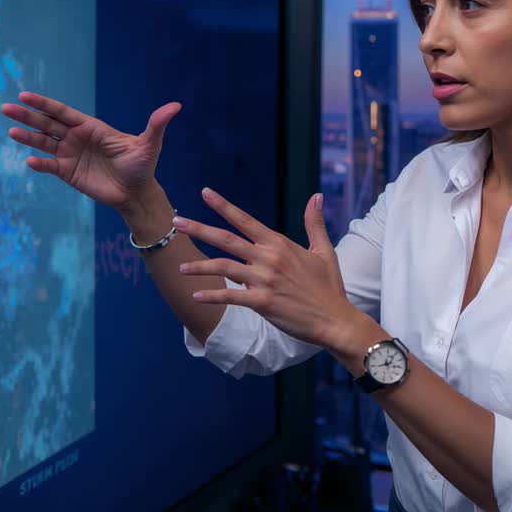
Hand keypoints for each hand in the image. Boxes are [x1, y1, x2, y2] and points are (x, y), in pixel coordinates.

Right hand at [0, 91, 180, 209]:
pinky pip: (51, 166)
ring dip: (28, 137)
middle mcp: (76, 138)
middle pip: (47, 123)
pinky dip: (41, 164)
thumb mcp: (150, 145)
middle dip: (27, 115)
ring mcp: (70, 155)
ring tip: (11, 130)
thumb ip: (156, 125)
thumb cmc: (143, 165)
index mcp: (91, 126)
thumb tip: (176, 106)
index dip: (44, 103)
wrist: (137, 193)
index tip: (25, 95)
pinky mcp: (69, 174)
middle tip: (5, 108)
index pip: (62, 112)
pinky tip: (30, 161)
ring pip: (44, 143)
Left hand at [174, 187, 360, 349]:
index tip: (205, 192)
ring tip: (180, 267)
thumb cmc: (329, 286)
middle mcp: (268, 258)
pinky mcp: (262, 302)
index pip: (245, 220)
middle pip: (226, 239)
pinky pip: (231, 296)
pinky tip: (196, 295)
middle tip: (176, 222)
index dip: (223, 205)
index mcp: (279, 244)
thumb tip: (316, 196)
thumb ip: (314, 223)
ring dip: (199, 266)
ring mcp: (264, 280)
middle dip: (199, 229)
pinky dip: (212, 295)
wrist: (335, 319)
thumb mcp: (323, 251)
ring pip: (223, 267)